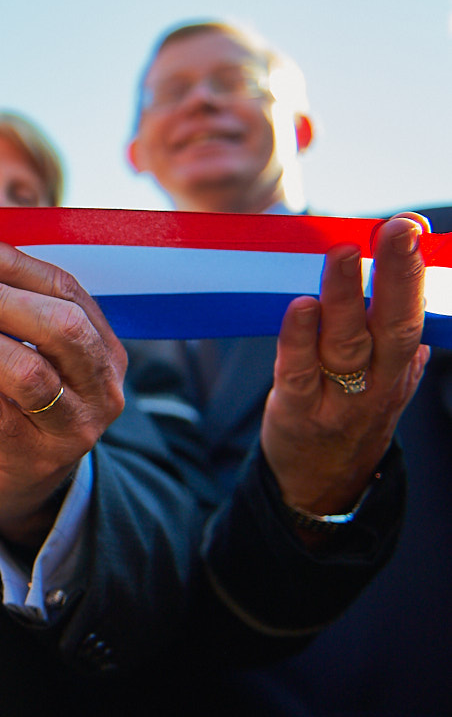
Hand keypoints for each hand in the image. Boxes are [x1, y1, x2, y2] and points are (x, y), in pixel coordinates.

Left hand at [0, 234, 127, 547]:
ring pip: (27, 372)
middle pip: (60, 327)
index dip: (14, 262)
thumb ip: (9, 312)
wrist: (15, 483)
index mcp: (105, 349)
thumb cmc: (15, 403)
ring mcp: (73, 428)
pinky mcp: (33, 459)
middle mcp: (101, 389)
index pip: (67, 290)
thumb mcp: (25, 352)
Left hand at [262, 214, 429, 527]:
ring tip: (344, 253)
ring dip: (347, 296)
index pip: (411, 314)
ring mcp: (337, 399)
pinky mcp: (296, 412)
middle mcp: (375, 383)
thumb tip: (420, 318)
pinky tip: (301, 306)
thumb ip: (400, 354)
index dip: (414, 272)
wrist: (319, 488)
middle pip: (390, 324)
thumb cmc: (348, 423)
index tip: (415, 228)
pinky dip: (299, 338)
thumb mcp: (385, 388)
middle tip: (398, 229)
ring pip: (346, 343)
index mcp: (396, 369)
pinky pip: (297, 371)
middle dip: (396, 273)